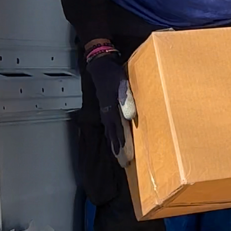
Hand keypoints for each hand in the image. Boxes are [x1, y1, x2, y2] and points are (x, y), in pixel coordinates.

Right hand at [85, 45, 136, 165]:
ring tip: (119, 156)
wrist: (100, 66)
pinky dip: (112, 135)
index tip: (127, 157)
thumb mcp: (122, 83)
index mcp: (111, 109)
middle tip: (123, 163)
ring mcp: (105, 111)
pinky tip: (115, 140)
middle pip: (113, 134)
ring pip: (110, 131)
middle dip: (118, 149)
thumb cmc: (113, 75)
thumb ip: (126, 98)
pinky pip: (109, 126)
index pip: (118, 130)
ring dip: (115, 144)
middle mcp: (107, 112)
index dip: (123, 143)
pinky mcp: (106, 108)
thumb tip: (130, 116)